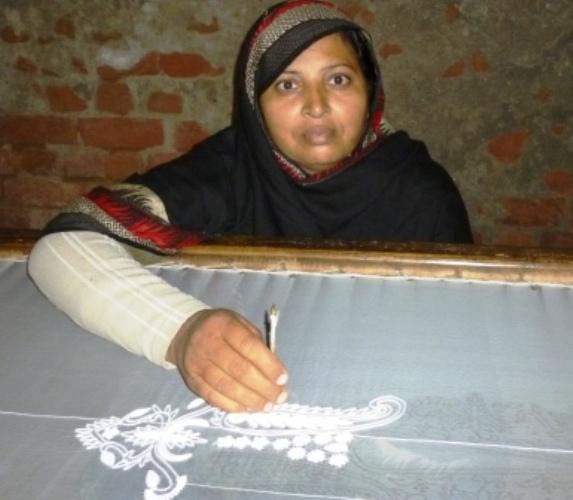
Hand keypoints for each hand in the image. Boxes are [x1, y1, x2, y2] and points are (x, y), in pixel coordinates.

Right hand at [166, 308, 287, 412]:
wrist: (186, 333)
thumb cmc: (223, 330)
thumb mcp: (241, 325)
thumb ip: (257, 344)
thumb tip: (274, 373)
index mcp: (223, 324)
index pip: (248, 345)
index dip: (267, 363)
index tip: (283, 378)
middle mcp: (207, 343)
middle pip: (238, 369)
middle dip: (262, 386)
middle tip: (279, 397)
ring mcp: (197, 363)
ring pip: (226, 386)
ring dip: (250, 399)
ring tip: (267, 406)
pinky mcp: (191, 380)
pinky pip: (213, 397)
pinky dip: (233, 405)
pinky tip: (248, 408)